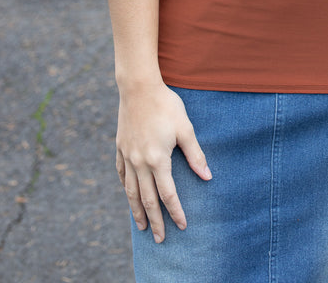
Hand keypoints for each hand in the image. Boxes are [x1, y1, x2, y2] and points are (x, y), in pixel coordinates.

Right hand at [115, 82, 210, 243]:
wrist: (138, 87)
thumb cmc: (166, 105)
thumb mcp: (185, 128)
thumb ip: (195, 154)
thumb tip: (207, 176)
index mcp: (157, 160)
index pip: (167, 194)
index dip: (175, 212)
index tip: (182, 226)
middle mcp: (139, 162)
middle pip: (147, 199)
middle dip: (155, 220)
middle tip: (159, 239)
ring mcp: (127, 156)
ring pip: (130, 191)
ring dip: (136, 210)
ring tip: (141, 226)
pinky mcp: (120, 147)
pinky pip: (121, 173)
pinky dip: (125, 187)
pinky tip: (128, 194)